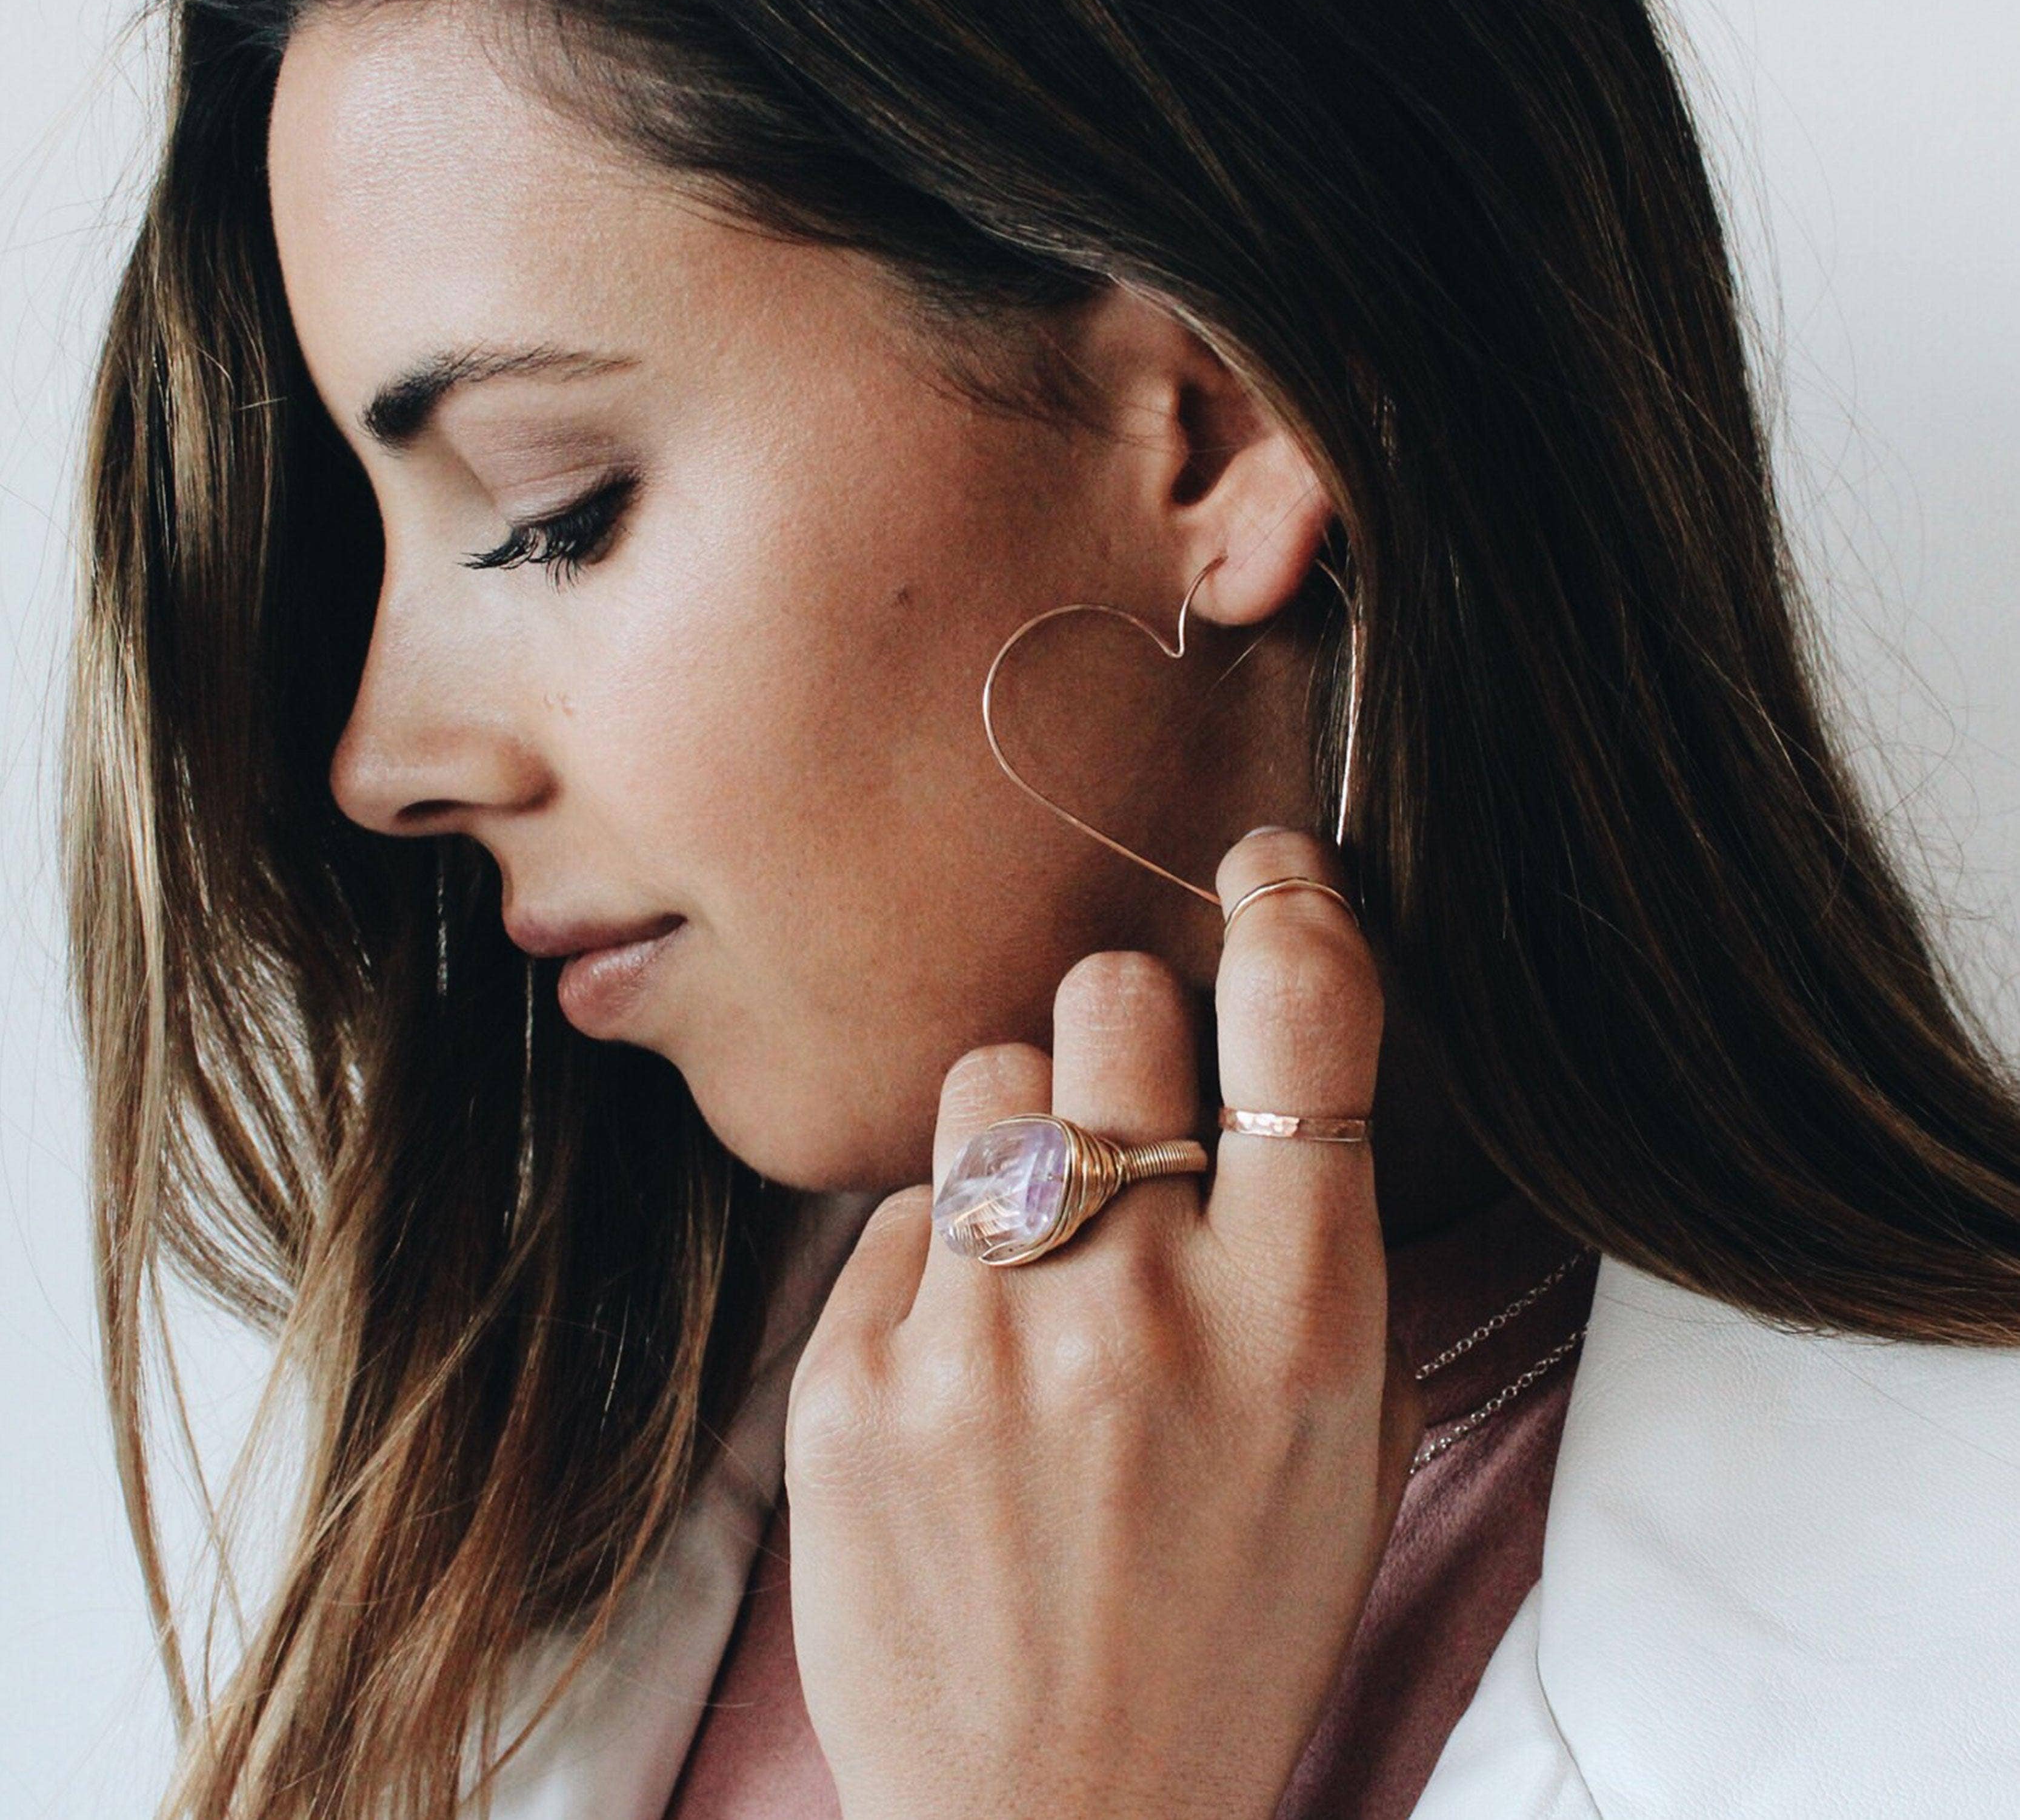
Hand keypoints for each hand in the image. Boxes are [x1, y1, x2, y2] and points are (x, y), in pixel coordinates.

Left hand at [783, 827, 1420, 1819]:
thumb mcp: (1350, 1445)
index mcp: (1303, 1322)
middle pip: (1112, 997)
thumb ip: (1323, 1245)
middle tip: (1126, 1105)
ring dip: (1023, 1132)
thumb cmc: (1228, 1621)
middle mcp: (1144, 1305)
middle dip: (1126, 1026)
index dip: (1293, 901)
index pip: (1305, 1018)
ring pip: (987, 1078)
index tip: (1267, 863)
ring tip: (1039, 1258)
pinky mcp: (853, 1374)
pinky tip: (965, 1367)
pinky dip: (942, 1258)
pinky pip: (904, 1210)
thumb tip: (1265, 1055)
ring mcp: (984, 1336)